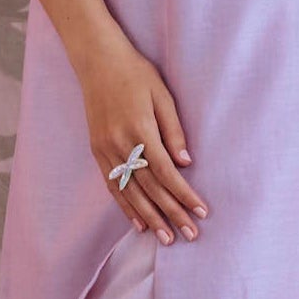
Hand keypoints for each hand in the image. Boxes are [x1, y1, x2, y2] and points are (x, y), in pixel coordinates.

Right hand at [75, 35, 207, 243]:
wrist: (97, 60)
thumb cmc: (135, 73)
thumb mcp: (162, 96)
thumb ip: (174, 131)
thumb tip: (186, 164)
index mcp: (140, 129)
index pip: (166, 172)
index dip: (184, 195)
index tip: (201, 212)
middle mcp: (120, 144)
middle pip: (149, 188)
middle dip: (171, 214)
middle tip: (189, 235)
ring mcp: (105, 149)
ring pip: (129, 193)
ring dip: (149, 218)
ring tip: (166, 238)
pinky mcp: (97, 150)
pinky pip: (112, 185)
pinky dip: (125, 206)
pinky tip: (138, 222)